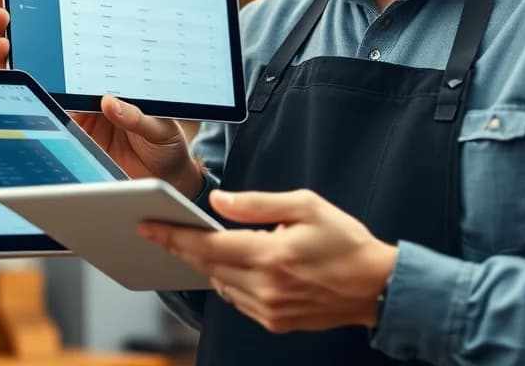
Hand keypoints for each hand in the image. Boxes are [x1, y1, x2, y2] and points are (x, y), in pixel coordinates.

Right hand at [0, 0, 204, 197]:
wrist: (162, 181)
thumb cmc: (166, 146)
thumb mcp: (162, 127)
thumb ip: (138, 117)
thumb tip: (109, 102)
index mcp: (108, 74)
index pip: (76, 38)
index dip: (50, 15)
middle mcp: (83, 87)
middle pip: (40, 50)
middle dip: (13, 26)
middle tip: (3, 14)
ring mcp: (68, 108)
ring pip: (27, 74)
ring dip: (5, 54)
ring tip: (1, 41)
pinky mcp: (60, 132)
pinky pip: (31, 108)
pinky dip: (14, 90)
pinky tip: (7, 73)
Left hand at [139, 189, 398, 332]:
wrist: (376, 286)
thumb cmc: (345, 241)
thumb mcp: (306, 205)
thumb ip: (257, 204)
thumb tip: (217, 201)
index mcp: (271, 256)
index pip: (208, 246)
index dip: (174, 236)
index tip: (148, 226)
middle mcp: (266, 287)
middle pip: (207, 267)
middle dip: (183, 247)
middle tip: (162, 231)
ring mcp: (270, 310)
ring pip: (221, 285)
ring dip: (210, 265)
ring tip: (208, 244)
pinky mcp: (275, 322)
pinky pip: (239, 301)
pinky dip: (232, 282)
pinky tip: (239, 265)